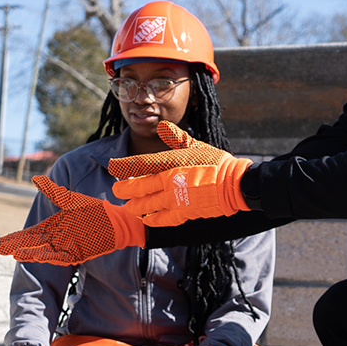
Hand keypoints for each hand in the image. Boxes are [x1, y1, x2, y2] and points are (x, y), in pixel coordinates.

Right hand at [0, 176, 145, 263]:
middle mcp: (57, 238)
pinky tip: (38, 256)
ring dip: (30, 253)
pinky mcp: (78, 253)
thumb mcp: (71, 200)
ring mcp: (66, 247)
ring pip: (43, 252)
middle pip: (32, 244)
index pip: (30, 234)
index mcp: (53, 227)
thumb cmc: (95, 210)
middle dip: (16, 246)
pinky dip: (49, 256)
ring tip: (15, 254)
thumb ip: (53, 191)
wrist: (116, 220)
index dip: (16, 238)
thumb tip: (36, 178)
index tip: (0, 241)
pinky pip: (61, 257)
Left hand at [109, 123, 251, 224]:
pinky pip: (162, 219)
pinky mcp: (183, 213)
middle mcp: (168, 180)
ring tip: (128, 207)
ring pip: (146, 205)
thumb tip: (162, 126)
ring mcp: (175, 198)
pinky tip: (146, 220)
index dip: (123, 166)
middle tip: (116, 191)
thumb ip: (176, 137)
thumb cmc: (216, 162)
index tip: (112, 166)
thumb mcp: (196, 146)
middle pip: (138, 187)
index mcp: (171, 161)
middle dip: (124, 190)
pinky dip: (152, 219)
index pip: (140, 163)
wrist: (234, 184)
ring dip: (135, 206)